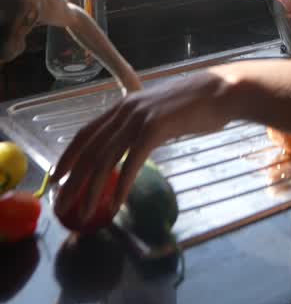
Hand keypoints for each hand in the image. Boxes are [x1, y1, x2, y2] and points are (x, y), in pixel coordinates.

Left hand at [52, 68, 229, 222]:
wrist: (220, 92)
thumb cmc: (195, 104)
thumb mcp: (158, 112)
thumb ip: (139, 127)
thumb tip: (128, 149)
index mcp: (124, 105)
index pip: (86, 132)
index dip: (68, 155)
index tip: (56, 177)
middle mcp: (126, 109)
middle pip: (90, 149)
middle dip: (73, 179)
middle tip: (61, 203)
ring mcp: (139, 118)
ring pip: (105, 158)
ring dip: (92, 189)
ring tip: (84, 212)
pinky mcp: (154, 129)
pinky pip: (130, 164)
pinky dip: (120, 187)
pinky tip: (114, 206)